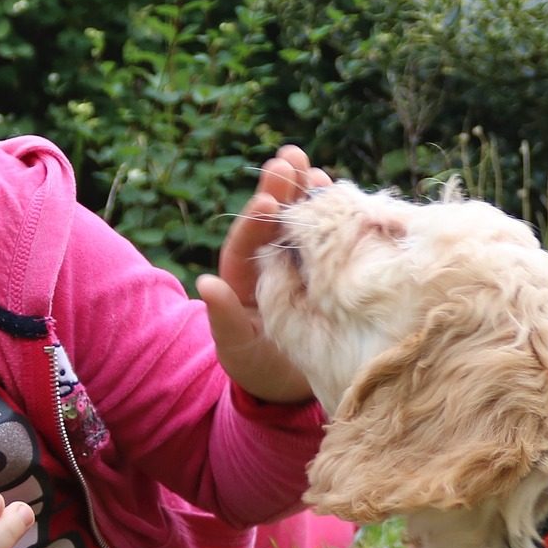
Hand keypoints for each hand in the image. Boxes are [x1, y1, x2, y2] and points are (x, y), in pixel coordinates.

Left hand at [197, 144, 332, 402]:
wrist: (294, 390)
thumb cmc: (258, 369)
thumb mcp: (237, 349)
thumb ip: (223, 317)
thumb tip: (205, 283)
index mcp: (243, 277)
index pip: (246, 241)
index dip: (256, 218)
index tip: (268, 197)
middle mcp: (270, 262)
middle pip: (273, 220)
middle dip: (281, 188)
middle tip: (290, 158)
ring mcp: (299, 263)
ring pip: (301, 221)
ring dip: (307, 193)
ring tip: (315, 169)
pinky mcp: (325, 269)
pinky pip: (328, 237)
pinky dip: (334, 216)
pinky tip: (342, 194)